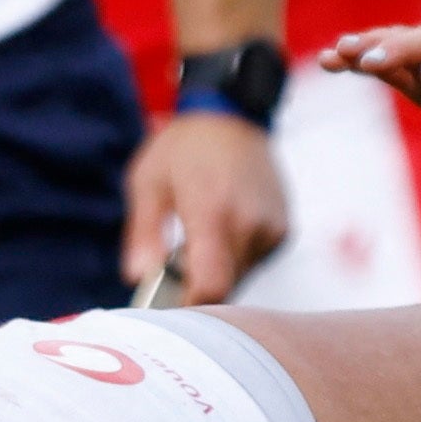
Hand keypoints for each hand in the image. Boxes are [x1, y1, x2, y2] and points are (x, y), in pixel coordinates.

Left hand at [123, 106, 286, 302]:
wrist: (231, 115)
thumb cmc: (183, 148)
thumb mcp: (147, 183)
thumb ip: (142, 233)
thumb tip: (137, 276)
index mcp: (214, 213)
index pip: (212, 285)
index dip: (191, 305)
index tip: (170, 305)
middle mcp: (251, 224)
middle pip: (226, 287)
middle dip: (199, 288)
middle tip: (174, 271)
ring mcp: (272, 227)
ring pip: (242, 276)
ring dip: (218, 271)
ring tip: (198, 240)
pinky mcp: (283, 229)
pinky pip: (256, 261)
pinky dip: (236, 258)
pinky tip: (222, 229)